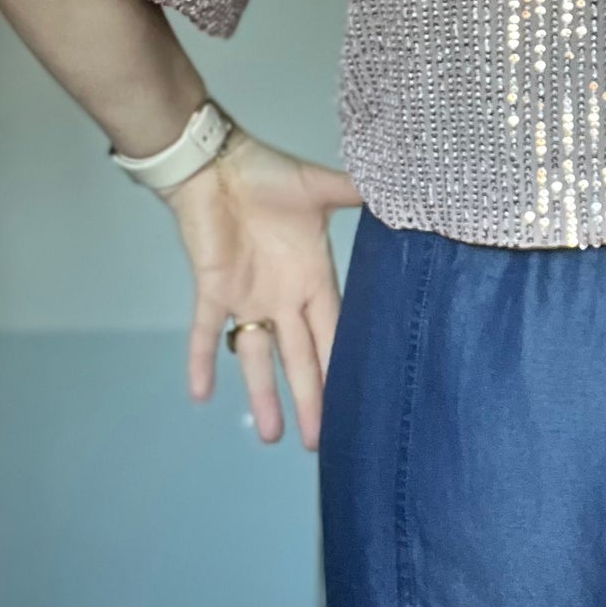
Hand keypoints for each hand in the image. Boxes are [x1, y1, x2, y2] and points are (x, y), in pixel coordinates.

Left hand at [163, 129, 363, 447]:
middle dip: (312, 399)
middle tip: (319, 443)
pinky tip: (200, 395)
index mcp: (314, 278)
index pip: (333, 332)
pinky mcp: (214, 291)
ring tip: (273, 438)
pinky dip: (203, 361)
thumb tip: (405, 194)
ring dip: (264, 396)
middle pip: (301, 359)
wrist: (216, 163)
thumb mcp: (320, 187)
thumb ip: (357, 195)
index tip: (357, 402)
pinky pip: (208, 332)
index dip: (342, 367)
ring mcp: (249, 298)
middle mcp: (285, 299)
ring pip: (258, 358)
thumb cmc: (268, 176)